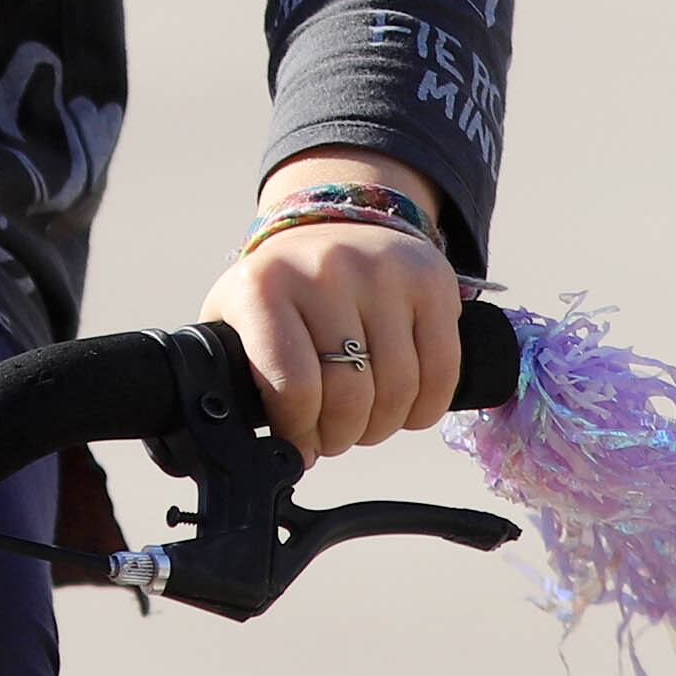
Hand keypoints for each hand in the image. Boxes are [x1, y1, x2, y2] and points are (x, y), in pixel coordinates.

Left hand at [197, 149, 463, 462]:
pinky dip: (425, 408)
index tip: (297, 441)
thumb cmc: (280, 292)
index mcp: (265, 287)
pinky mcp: (430, 279)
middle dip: (340, 436)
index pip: (292, 388)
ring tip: (363, 420)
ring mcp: (383, 271)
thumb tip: (235, 451)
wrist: (334, 224)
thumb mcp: (237, 318)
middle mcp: (325, 270)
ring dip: (381, 426)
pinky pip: (442, 371)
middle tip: (331, 435)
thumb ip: (233, 375)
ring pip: (398, 391)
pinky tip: (404, 408)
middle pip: (349, 397)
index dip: (299, 433)